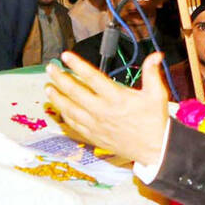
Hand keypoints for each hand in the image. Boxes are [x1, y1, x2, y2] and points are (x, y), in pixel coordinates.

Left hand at [43, 51, 169, 166]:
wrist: (155, 149)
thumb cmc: (154, 121)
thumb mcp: (157, 94)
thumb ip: (152, 73)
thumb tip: (155, 55)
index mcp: (117, 98)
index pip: (92, 77)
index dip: (77, 65)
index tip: (66, 56)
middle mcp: (102, 111)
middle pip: (75, 92)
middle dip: (60, 78)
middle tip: (50, 68)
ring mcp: (96, 125)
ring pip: (70, 109)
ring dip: (57, 97)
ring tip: (48, 87)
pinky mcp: (94, 136)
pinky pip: (74, 124)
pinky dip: (65, 115)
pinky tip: (60, 108)